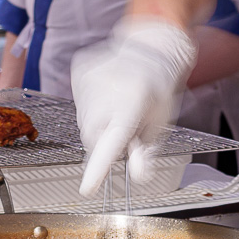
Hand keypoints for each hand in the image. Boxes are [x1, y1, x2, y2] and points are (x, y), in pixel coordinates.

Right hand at [72, 18, 196, 195]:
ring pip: (83, 121)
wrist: (150, 49)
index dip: (99, 170)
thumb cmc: (158, 90)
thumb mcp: (160, 124)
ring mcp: (90, 78)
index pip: (111, 144)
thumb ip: (146, 151)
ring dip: (97, 124)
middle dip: (103, 142)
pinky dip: (90, 106)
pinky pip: (79, 103)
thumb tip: (138, 175)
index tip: (87, 189)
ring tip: (116, 107)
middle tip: (123, 130)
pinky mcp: (80, 72)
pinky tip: (106, 94)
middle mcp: (107, 90)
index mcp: (132, 103)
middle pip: (92, 137)